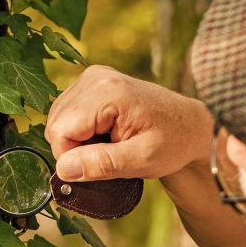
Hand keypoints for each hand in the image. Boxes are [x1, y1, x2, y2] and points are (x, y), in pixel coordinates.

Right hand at [44, 65, 213, 181]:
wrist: (189, 125)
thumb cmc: (172, 143)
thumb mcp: (142, 160)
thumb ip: (102, 164)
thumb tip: (64, 169)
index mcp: (107, 92)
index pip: (60, 132)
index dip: (73, 158)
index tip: (103, 164)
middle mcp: (95, 77)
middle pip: (56, 125)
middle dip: (76, 149)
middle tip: (111, 154)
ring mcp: (93, 77)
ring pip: (58, 120)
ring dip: (79, 141)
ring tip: (112, 144)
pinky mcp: (93, 82)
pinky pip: (68, 114)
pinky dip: (82, 131)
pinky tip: (107, 134)